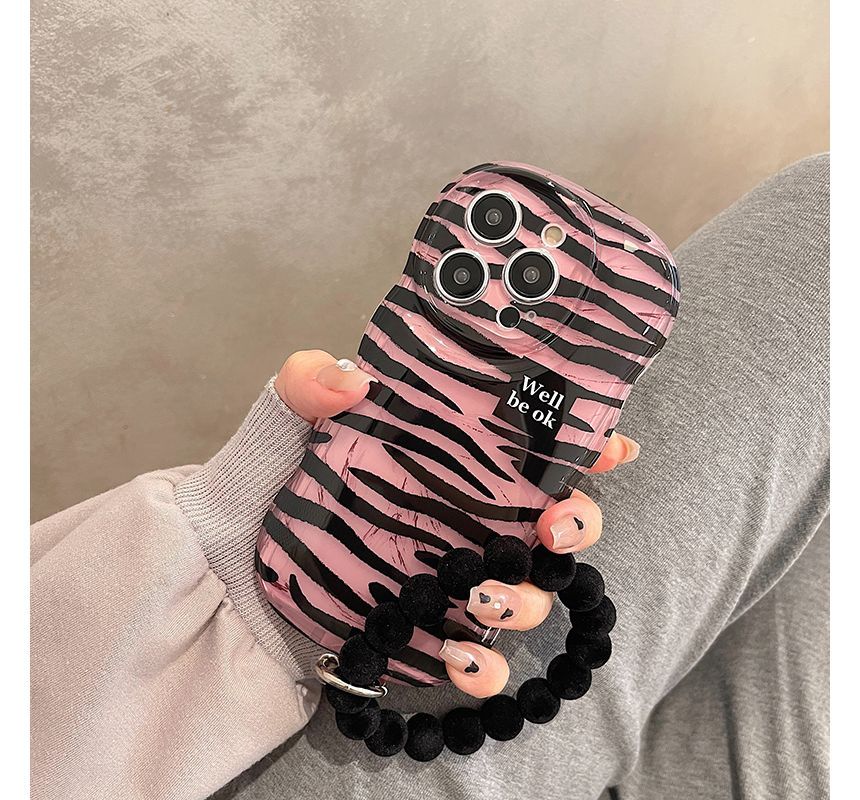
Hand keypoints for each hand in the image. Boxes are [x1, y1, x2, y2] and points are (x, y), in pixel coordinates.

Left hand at [276, 350, 639, 697]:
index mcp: (434, 464)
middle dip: (575, 523)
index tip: (612, 444)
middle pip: (544, 520)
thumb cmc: (246, 503)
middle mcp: (452, 520)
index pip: (521, 445)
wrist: (208, 593)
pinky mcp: (420, 636)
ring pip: (524, 591)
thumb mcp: (270, 437)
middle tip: (557, 525)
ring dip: (529, 598)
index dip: (579, 442)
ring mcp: (441, 581)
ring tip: (487, 597)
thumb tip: (350, 377)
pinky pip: (475, 658)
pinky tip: (462, 656)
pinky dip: (484, 666)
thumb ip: (300, 394)